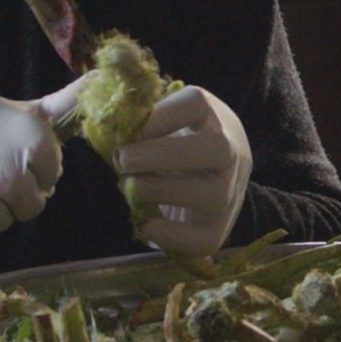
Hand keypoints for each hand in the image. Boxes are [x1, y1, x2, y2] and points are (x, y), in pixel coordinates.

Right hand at [0, 80, 83, 254]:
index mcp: (26, 134)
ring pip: (4, 224)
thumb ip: (61, 104)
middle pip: (32, 205)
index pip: (51, 174)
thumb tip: (98, 77)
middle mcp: (2, 164)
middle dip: (15, 199)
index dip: (35, 174)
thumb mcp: (18, 114)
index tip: (15, 162)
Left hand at [116, 85, 252, 257]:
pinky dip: (172, 235)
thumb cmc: (177, 143)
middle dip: (163, 155)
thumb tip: (107, 123)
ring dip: (161, 190)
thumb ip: (140, 121)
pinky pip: (206, 238)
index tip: (128, 127)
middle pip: (216, 148)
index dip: (160, 115)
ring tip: (128, 187)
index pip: (196, 103)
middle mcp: (233, 151)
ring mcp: (232, 191)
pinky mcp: (221, 228)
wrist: (211, 178)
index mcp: (213, 116)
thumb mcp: (165, 123)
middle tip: (122, 160)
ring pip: (213, 193)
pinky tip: (145, 225)